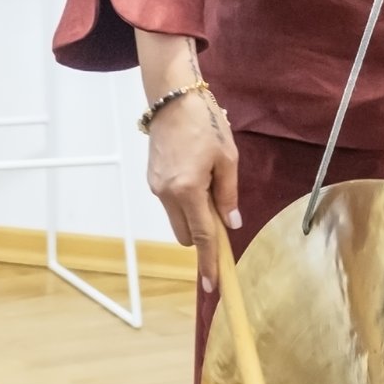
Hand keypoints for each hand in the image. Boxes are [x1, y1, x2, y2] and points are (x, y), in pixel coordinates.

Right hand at [145, 90, 240, 293]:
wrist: (172, 98)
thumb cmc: (205, 123)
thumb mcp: (227, 158)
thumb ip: (228, 195)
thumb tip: (230, 224)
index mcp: (188, 190)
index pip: (203, 236)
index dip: (210, 261)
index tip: (213, 285)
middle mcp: (167, 195)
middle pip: (187, 235)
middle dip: (203, 232)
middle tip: (220, 206)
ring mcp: (156, 188)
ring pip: (178, 220)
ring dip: (194, 213)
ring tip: (206, 179)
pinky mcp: (152, 181)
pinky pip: (171, 203)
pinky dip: (185, 200)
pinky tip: (193, 172)